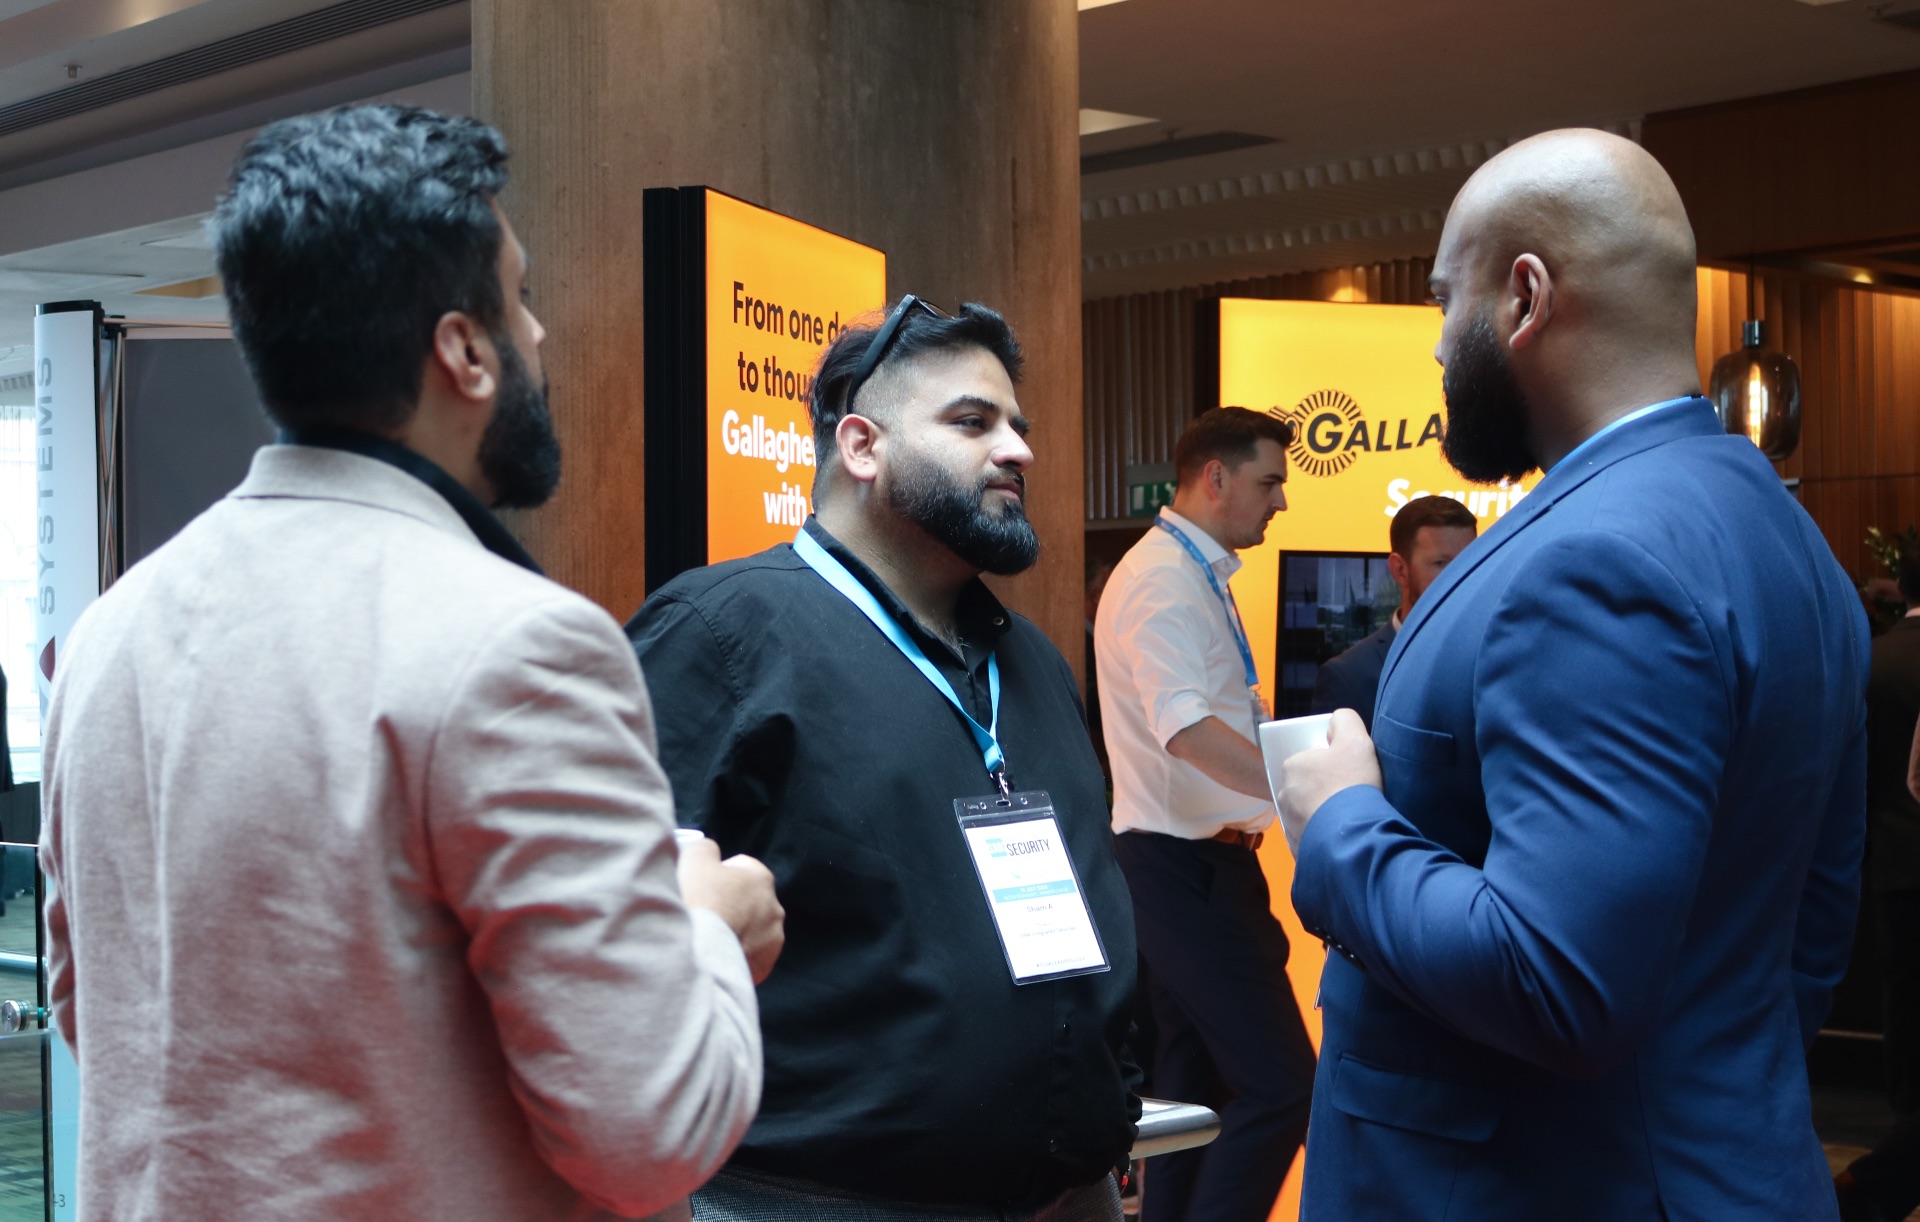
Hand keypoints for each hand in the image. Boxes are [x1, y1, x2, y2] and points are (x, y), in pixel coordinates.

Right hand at [677, 836, 785, 982]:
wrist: (700, 953)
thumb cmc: (699, 901)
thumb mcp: (695, 859)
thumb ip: (706, 850)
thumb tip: (710, 853)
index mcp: (761, 880)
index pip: (743, 868)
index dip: (720, 873)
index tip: (704, 886)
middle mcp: (774, 909)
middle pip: (749, 901)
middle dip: (731, 905)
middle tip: (705, 914)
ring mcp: (772, 941)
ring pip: (751, 932)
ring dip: (735, 933)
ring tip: (710, 939)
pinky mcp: (764, 968)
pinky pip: (748, 958)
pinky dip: (735, 957)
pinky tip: (715, 958)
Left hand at [1276, 708, 1382, 856]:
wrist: (1353, 835)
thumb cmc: (1352, 784)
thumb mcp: (1356, 740)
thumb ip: (1345, 721)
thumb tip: (1336, 720)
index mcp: (1292, 768)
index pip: (1309, 762)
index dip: (1328, 766)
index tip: (1345, 773)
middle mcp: (1283, 796)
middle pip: (1306, 788)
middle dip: (1323, 790)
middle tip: (1348, 795)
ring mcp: (1288, 824)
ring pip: (1307, 814)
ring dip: (1322, 815)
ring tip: (1346, 818)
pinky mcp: (1298, 849)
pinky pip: (1311, 838)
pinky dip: (1323, 836)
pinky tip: (1340, 836)